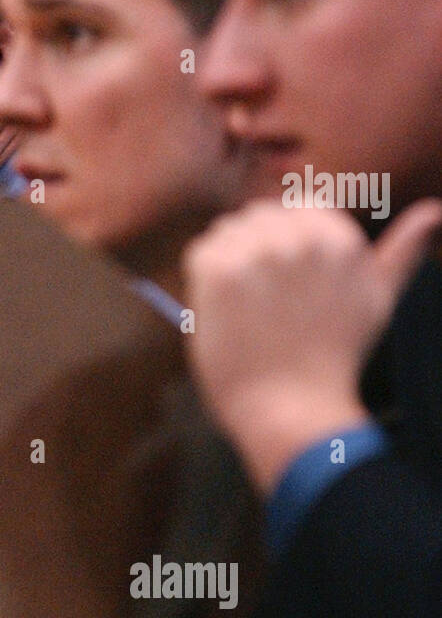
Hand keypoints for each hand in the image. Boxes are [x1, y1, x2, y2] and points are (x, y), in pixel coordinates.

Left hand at [182, 199, 441, 492]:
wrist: (291, 410)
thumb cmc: (334, 359)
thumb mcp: (379, 298)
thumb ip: (403, 251)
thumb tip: (435, 210)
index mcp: (339, 236)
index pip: (297, 207)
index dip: (285, 243)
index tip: (286, 283)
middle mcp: (301, 235)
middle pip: (258, 216)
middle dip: (255, 250)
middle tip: (264, 303)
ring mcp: (259, 251)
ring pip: (226, 231)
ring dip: (228, 262)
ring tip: (248, 309)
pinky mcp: (219, 270)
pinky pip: (199, 252)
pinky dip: (203, 281)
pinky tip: (225, 313)